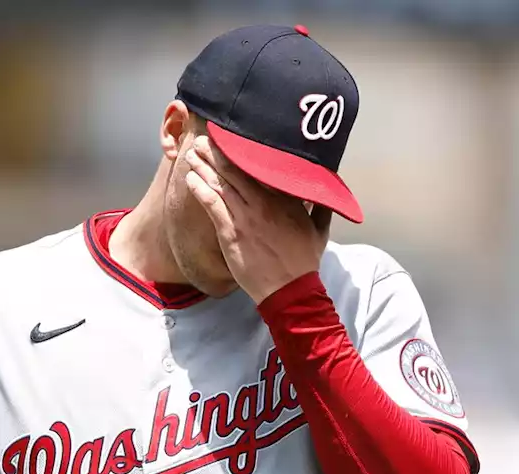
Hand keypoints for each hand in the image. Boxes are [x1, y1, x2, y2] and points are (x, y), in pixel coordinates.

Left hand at [184, 135, 331, 303]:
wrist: (290, 289)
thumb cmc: (304, 262)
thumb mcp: (320, 230)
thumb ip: (322, 207)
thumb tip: (328, 191)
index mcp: (285, 198)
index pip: (260, 168)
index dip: (243, 152)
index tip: (233, 140)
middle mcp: (264, 202)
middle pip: (236, 170)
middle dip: (218, 153)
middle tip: (205, 140)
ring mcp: (246, 216)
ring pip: (221, 184)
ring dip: (204, 166)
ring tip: (193, 154)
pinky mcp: (231, 232)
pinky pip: (212, 204)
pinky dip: (200, 189)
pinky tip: (190, 178)